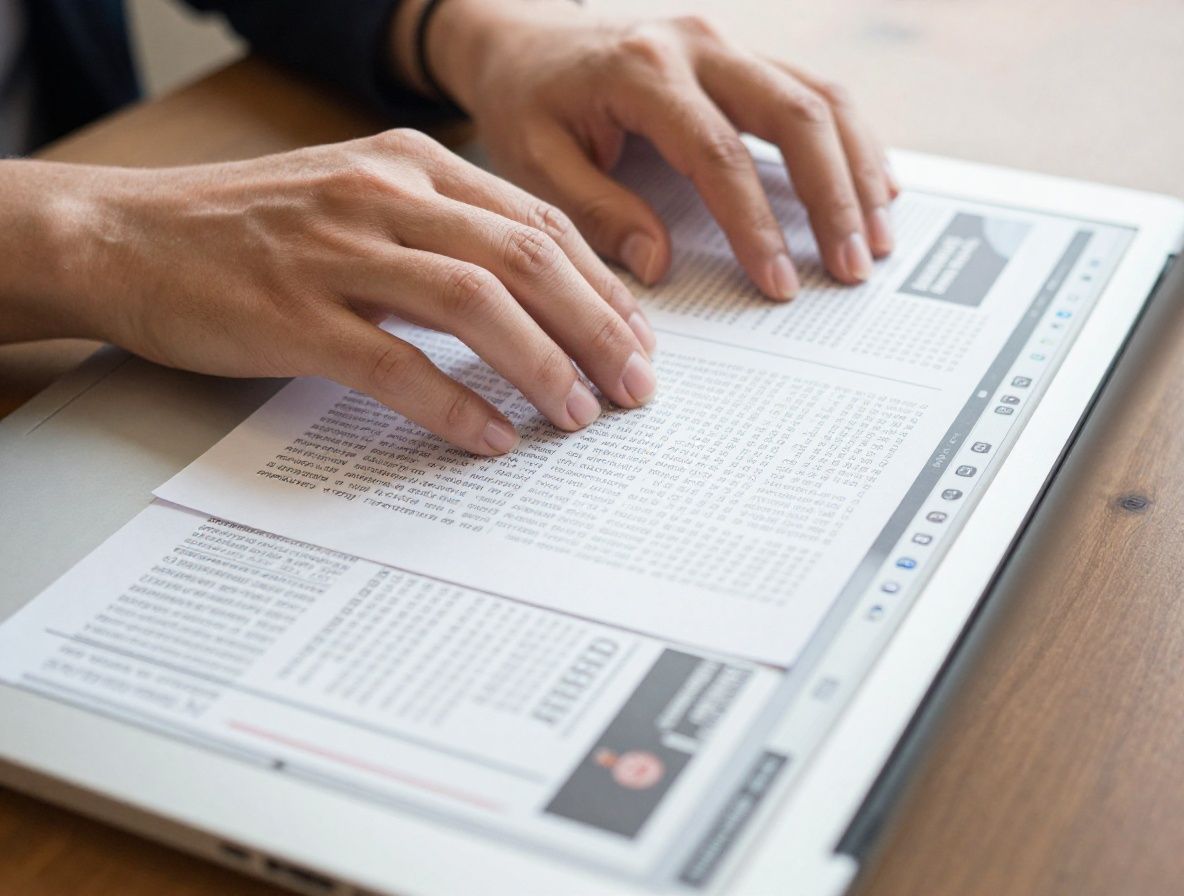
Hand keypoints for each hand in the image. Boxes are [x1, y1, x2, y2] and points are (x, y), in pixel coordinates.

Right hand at [0, 132, 655, 453]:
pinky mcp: (294, 314)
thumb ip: (440, 233)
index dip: (600, 286)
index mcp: (410, 165)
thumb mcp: (356, 199)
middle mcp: (383, 197)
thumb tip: (529, 298)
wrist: (125, 236)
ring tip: (580, 415)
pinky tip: (492, 439)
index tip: (636, 339)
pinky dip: (454, 405)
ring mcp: (337, 252)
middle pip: (524, 258)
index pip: (537, 223)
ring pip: (475, 304)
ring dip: (542, 364)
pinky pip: (395, 363)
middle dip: (595, 328)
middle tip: (635, 387)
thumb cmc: (248, 227)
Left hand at [424, 1, 899, 298]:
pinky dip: (850, 143)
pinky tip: (874, 189)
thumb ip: (596, 210)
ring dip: (857, 170)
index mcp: (642, 71)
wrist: (524, 44)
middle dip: (832, 197)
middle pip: (794, 113)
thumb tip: (659, 262)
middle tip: (852, 267)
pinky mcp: (741, 58)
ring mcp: (726, 45)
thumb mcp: (535, 162)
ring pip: (820, 97)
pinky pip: (814, 93)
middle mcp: (697, 45)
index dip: (755, 223)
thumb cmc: (527, 104)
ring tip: (876, 240)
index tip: (778, 281)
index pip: (717, 153)